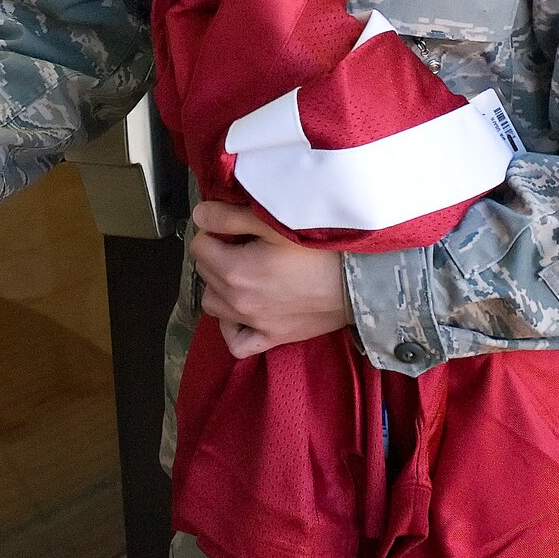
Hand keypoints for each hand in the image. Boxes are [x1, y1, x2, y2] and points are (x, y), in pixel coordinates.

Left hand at [189, 200, 350, 358]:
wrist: (359, 282)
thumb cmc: (319, 248)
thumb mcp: (273, 222)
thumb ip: (229, 216)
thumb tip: (199, 215)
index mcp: (233, 270)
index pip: (199, 245)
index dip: (213, 231)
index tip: (233, 227)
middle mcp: (237, 301)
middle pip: (205, 272)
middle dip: (216, 254)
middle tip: (242, 244)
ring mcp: (253, 323)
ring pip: (213, 304)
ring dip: (219, 287)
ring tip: (243, 272)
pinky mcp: (272, 338)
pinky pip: (236, 342)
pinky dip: (232, 327)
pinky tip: (242, 311)